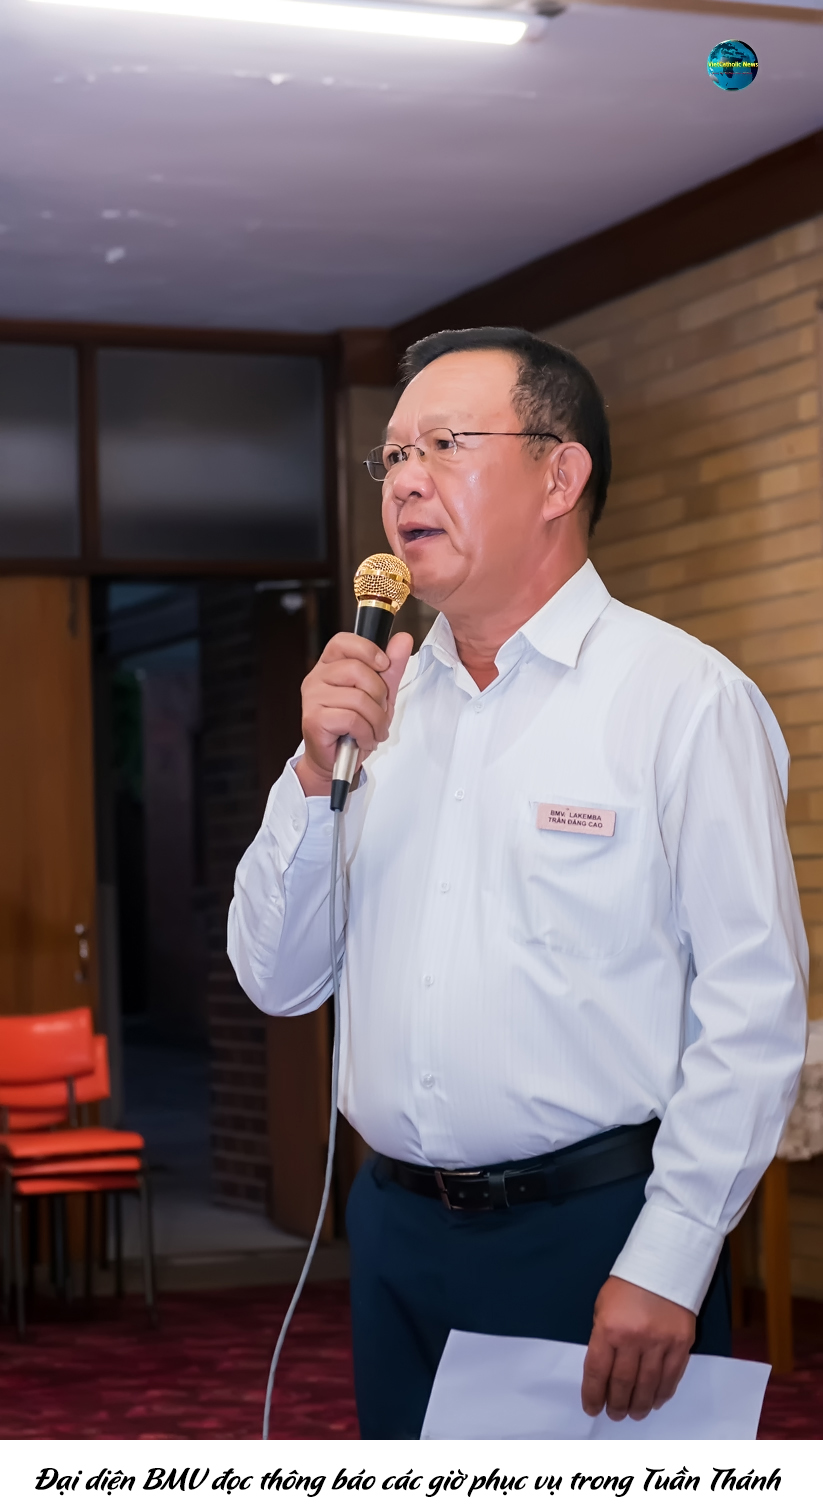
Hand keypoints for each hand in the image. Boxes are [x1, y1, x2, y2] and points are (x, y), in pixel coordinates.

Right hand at [296, 631, 413, 796]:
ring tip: (374, 730)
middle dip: (379, 695)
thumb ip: (391, 666)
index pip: (344, 641)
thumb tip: (403, 639)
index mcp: (329, 666)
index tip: (383, 666)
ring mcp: (312, 698)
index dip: (368, 650)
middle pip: (357, 670)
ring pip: (358, 698)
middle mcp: (316, 678)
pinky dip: (366, 733)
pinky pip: (352, 719)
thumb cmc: (354, 726)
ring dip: (376, 720)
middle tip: (379, 712)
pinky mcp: (314, 720)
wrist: (337, 761)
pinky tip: (363, 739)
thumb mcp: (379, 693)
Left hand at [581, 1276, 694, 1421]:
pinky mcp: (681, 1344)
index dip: (593, 1394)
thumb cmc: (627, 1285)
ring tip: (634, 1414)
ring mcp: (660, 1343)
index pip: (598, 1371)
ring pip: (648, 1385)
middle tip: (615, 1415)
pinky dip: (662, 1393)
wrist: (665, 1264)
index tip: (592, 1409)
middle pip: (623, 1383)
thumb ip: (603, 1337)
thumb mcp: (603, 1306)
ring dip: (640, 1405)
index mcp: (609, 1328)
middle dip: (617, 1404)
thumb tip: (604, 1370)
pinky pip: (671, 1376)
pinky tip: (655, 1401)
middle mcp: (634, 1339)